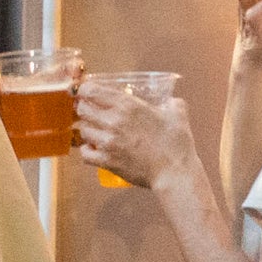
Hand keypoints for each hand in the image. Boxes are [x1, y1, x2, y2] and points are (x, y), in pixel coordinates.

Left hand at [74, 80, 196, 192]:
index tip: (86, 91)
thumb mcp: (178, 115)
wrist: (174, 172)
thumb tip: (171, 102)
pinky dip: (87, 150)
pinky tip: (94, 148)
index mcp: (128, 105)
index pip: (92, 91)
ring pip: (83, 131)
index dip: (85, 89)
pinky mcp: (106, 161)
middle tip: (89, 110)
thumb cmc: (176, 144)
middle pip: (82, 109)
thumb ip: (173, 104)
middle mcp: (113, 121)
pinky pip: (85, 154)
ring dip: (88, 129)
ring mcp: (107, 143)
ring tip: (95, 130)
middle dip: (84, 107)